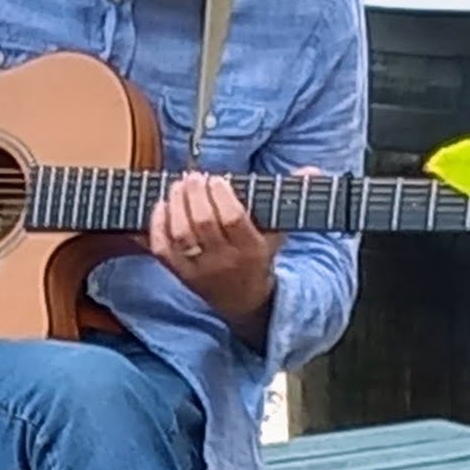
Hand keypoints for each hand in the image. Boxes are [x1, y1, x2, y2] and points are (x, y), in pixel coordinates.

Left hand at [148, 171, 278, 329]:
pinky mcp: (178, 274)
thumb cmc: (259, 256)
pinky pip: (161, 249)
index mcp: (252, 250)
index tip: (216, 178)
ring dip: (175, 205)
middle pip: (203, 224)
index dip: (221, 195)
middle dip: (195, 195)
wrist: (243, 300)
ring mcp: (199, 270)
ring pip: (181, 235)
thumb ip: (290, 199)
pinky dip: (156, 226)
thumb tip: (312, 169)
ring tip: (178, 186)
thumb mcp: (279, 232)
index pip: (233, 219)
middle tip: (193, 177)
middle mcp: (224, 262)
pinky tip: (160, 206)